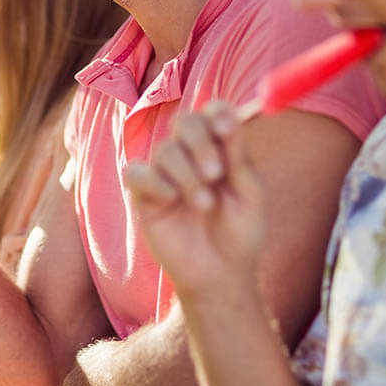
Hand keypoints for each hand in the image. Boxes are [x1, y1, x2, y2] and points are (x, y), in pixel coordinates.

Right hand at [125, 102, 267, 295]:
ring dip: (187, 176)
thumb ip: (238, 157)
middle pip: (185, 121)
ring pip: (165, 150)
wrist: (220, 274)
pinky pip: (137, 173)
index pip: (213, 112)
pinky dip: (155, 182)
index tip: (226, 129)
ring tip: (204, 205)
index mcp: (221, 147)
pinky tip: (172, 201)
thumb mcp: (249, 195)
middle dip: (200, 142)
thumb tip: (231, 117)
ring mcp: (165, 172)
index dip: (217, 113)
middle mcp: (191, 154)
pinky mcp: (144, 194)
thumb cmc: (240, 232)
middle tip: (215, 173)